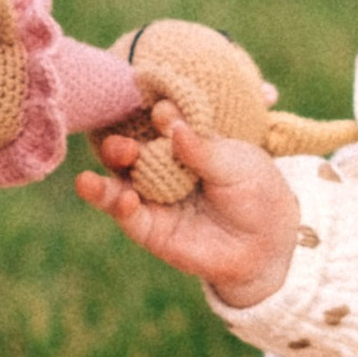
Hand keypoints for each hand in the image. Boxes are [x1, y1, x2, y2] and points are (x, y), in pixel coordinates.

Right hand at [77, 108, 300, 310]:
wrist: (269, 243)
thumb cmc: (256, 193)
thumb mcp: (237, 164)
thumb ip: (201, 146)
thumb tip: (168, 118)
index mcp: (182, 143)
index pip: (156, 126)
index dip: (151, 120)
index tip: (162, 113)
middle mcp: (160, 168)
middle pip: (127, 155)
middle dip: (118, 150)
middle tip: (124, 148)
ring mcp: (153, 199)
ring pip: (117, 187)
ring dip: (102, 184)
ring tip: (89, 182)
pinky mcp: (151, 229)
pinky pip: (129, 217)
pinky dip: (120, 208)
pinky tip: (125, 201)